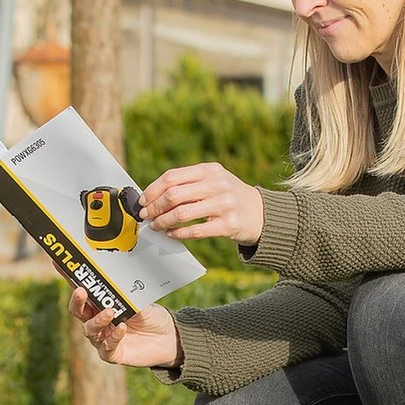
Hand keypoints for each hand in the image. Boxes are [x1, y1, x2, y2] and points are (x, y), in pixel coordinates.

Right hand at [69, 287, 182, 368]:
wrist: (169, 338)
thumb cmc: (151, 316)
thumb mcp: (141, 301)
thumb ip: (128, 296)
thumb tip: (119, 283)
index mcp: (100, 304)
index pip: (82, 290)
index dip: (69, 277)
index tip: (59, 263)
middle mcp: (97, 321)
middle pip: (78, 311)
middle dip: (77, 301)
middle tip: (81, 291)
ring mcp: (103, 338)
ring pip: (90, 330)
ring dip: (98, 320)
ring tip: (109, 312)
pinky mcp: (113, 354)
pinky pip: (107, 347)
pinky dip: (113, 338)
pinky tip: (121, 328)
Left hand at [140, 163, 263, 246]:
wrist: (261, 213)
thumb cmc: (229, 196)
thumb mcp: (213, 181)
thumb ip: (188, 184)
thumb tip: (153, 197)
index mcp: (210, 170)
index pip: (172, 177)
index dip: (153, 190)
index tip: (143, 201)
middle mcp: (218, 184)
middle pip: (174, 195)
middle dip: (155, 207)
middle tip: (146, 215)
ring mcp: (224, 204)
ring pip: (182, 213)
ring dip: (163, 221)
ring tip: (156, 226)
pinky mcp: (229, 225)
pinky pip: (196, 231)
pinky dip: (179, 233)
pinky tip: (171, 234)